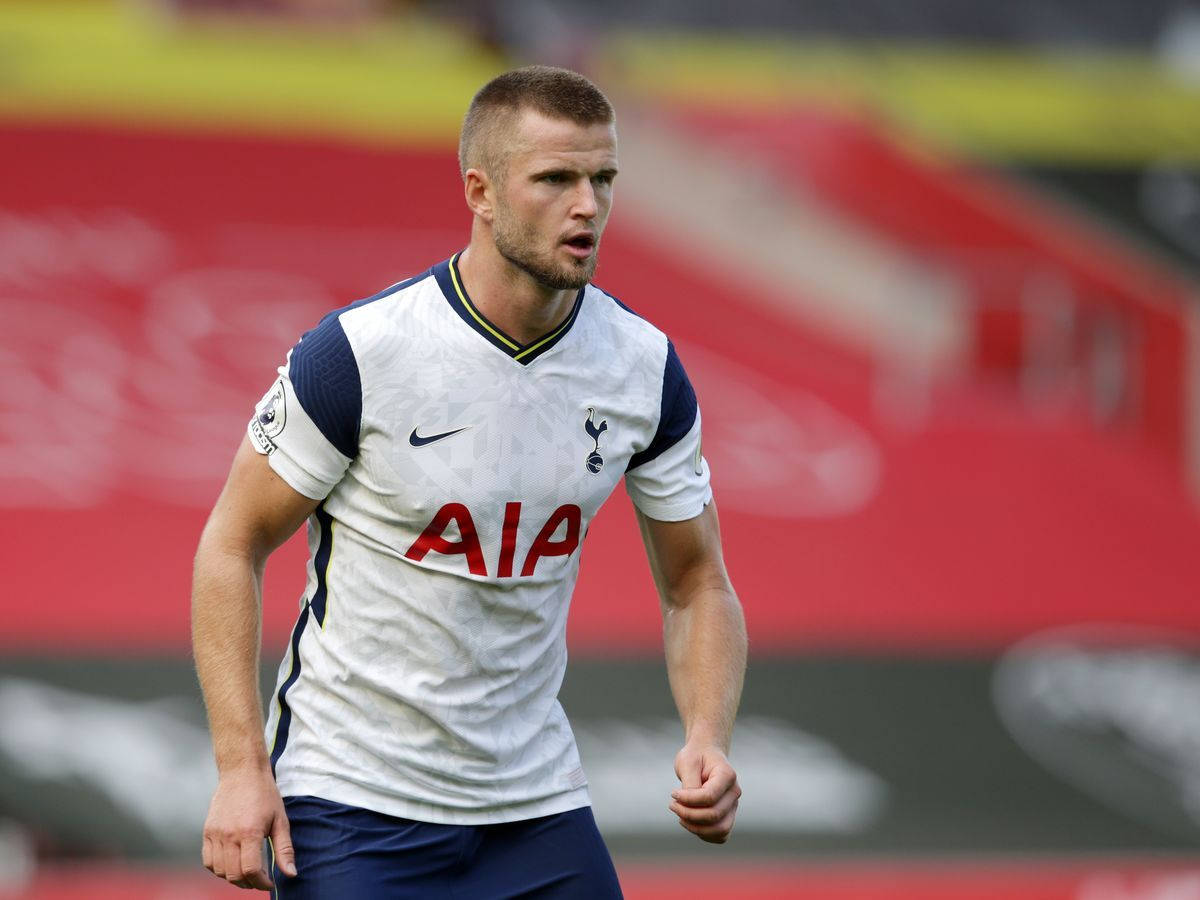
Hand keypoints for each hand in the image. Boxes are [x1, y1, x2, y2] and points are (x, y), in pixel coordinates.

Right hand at [202, 763, 296, 889]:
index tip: (270, 883)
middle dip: (249, 883)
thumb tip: (291, 874)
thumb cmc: (265, 794)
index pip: (251, 870)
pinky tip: (231, 865)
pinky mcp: (207, 831)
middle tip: (259, 880)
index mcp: (250, 832)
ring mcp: (216, 834)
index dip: (261, 882)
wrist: (242, 772)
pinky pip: (208, 861)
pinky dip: (218, 870)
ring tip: (247, 873)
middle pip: (234, 874)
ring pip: (220, 871)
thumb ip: (284, 849)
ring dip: (233, 878)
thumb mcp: (281, 820)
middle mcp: (229, 835)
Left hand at [669, 743, 740, 842]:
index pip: (709, 796)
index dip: (688, 800)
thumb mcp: (688, 763)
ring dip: (696, 828)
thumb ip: (690, 785)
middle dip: (689, 814)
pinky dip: (704, 834)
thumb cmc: (695, 757)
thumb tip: (688, 807)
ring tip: (680, 816)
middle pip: (714, 814)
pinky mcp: (728, 816)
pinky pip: (720, 835)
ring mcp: (733, 805)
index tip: (673, 794)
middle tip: (672, 805)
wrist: (705, 754)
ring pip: (720, 829)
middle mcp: (734, 792)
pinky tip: (689, 822)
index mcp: (727, 775)